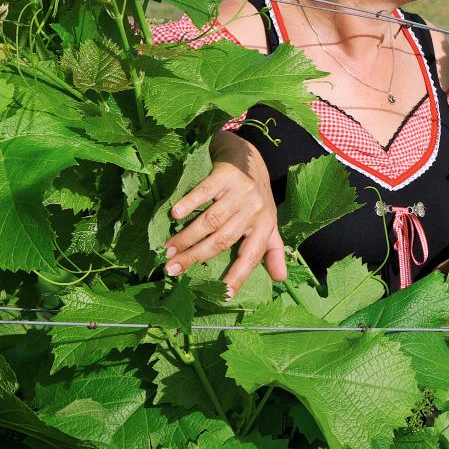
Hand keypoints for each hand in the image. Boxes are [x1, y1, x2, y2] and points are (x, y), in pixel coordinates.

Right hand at [163, 132, 286, 297]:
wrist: (249, 154)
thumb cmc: (256, 194)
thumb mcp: (268, 221)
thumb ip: (272, 249)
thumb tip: (280, 279)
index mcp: (264, 225)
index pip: (251, 256)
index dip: (239, 275)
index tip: (224, 294)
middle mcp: (255, 210)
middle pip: (223, 240)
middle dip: (196, 258)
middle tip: (171, 270)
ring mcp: (241, 192)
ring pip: (211, 220)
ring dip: (187, 237)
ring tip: (167, 250)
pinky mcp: (227, 174)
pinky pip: (205, 191)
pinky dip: (190, 203)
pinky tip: (175, 215)